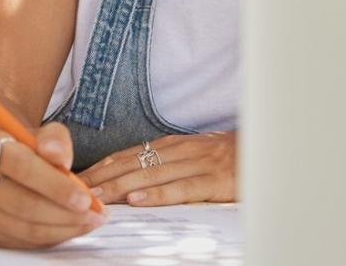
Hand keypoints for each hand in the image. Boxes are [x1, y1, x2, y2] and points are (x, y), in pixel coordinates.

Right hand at [0, 122, 105, 248]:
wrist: (4, 163)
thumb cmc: (28, 148)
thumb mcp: (45, 134)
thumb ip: (55, 139)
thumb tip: (58, 156)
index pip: (19, 165)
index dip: (54, 185)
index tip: (84, 197)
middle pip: (21, 202)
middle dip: (63, 212)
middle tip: (92, 213)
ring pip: (23, 227)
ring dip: (62, 228)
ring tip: (88, 221)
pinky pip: (23, 241)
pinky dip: (51, 237)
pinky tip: (70, 227)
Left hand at [78, 131, 235, 205]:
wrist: (271, 149)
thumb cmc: (231, 158)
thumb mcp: (196, 156)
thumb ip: (168, 164)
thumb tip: (135, 180)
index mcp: (174, 145)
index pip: (128, 155)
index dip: (101, 167)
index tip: (75, 177)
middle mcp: (181, 150)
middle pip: (133, 164)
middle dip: (101, 177)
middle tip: (74, 189)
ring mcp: (198, 163)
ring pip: (151, 175)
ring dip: (120, 186)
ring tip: (96, 196)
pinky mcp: (215, 180)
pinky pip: (183, 187)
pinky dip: (158, 194)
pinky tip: (138, 201)